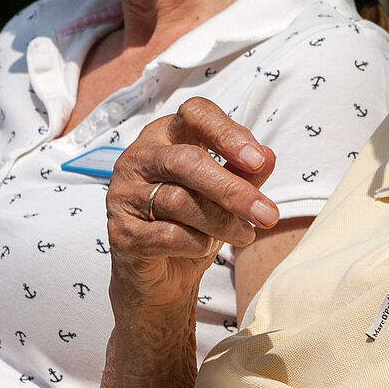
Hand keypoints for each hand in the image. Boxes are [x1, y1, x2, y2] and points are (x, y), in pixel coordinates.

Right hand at [106, 97, 279, 314]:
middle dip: (232, 189)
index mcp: (166, 135)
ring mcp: (123, 194)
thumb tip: (267, 157)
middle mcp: (138, 157)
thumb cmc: (193, 222)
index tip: (257, 160)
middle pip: (186, 161)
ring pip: (179, 201)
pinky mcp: (120, 232)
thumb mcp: (225, 193)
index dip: (227, 133)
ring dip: (222, 222)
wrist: (161, 273)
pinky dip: (197, 243)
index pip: (195, 114)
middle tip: (268, 214)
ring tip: (246, 234)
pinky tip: (208, 247)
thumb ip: (244, 172)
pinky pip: (167, 235)